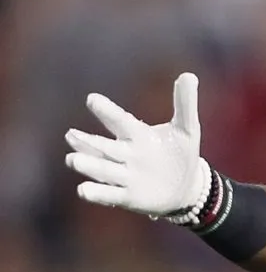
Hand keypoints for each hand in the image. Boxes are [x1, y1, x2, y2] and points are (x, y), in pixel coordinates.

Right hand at [65, 72, 208, 216]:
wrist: (185, 187)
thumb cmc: (181, 153)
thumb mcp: (187, 129)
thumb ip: (185, 104)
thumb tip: (189, 75)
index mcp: (138, 135)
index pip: (120, 121)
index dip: (107, 111)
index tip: (92, 98)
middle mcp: (126, 154)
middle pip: (104, 147)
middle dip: (88, 142)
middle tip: (71, 134)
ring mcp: (124, 176)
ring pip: (103, 169)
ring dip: (88, 165)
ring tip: (72, 159)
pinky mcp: (127, 197)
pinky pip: (109, 195)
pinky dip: (97, 193)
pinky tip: (83, 190)